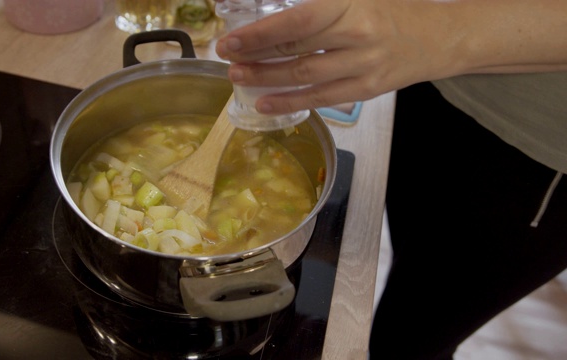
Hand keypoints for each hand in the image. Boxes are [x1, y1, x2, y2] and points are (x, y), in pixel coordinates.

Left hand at [215, 0, 566, 113]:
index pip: (298, 22)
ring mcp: (363, 68)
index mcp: (352, 6)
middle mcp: (358, 37)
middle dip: (257, 58)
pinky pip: (322, 99)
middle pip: (297, 51)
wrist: (438, 37)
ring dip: (268, 81)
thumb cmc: (391, 10)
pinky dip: (292, 102)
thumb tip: (275, 14)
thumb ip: (318, 5)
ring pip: (306, 78)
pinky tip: (266, 103)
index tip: (231, 41)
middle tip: (228, 61)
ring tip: (240, 81)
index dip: (261, 34)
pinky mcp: (367, 91)